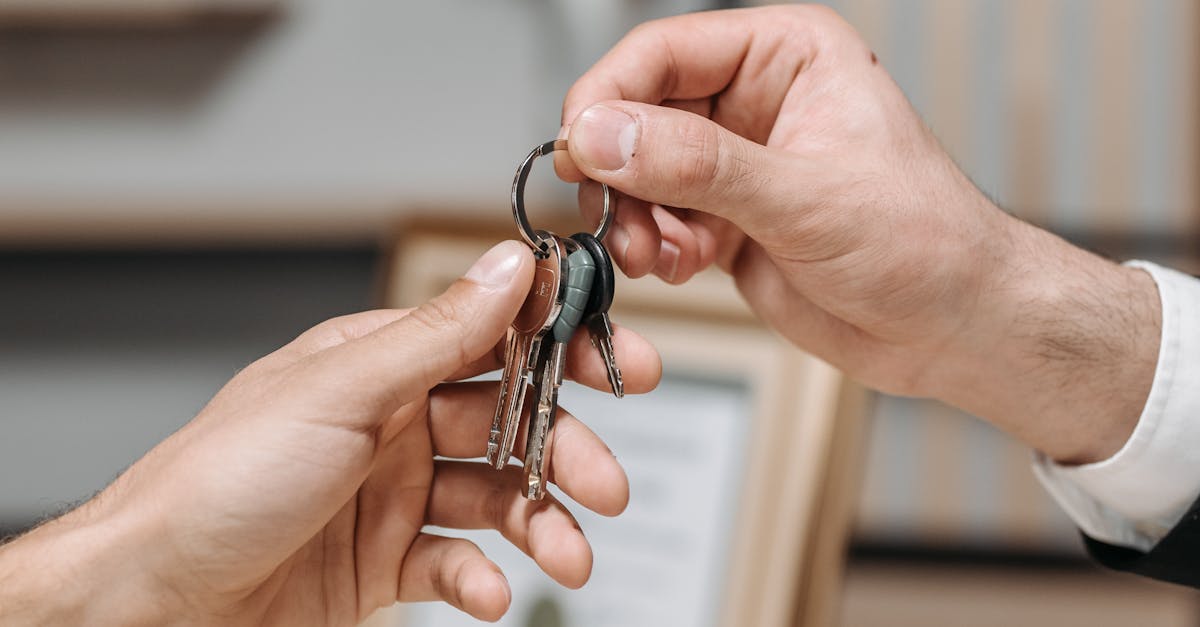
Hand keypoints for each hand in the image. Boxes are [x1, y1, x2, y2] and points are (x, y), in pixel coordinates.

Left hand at [0, 241, 661, 625]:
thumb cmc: (217, 482)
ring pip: (493, 499)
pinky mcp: (381, 562)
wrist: (153, 599)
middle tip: (606, 481)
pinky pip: (456, 563)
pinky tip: (491, 591)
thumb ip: (435, 334)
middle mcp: (390, 425)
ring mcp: (388, 496)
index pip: (490, 339)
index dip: (562, 347)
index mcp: (378, 365)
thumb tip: (507, 266)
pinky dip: (483, 579)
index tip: (624, 362)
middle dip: (564, 450)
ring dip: (541, 524)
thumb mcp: (339, 392)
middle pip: (506, 425)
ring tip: (570, 553)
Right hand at [556, 6, 1158, 463]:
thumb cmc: (923, 242)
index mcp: (786, 56)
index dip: (609, 97)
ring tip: (659, 254)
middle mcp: (754, 101)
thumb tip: (606, 134)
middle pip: (638, 113)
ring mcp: (736, 164)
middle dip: (621, 172)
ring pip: (639, 173)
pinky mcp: (725, 219)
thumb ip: (698, 164)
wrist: (949, 327)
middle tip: (617, 216)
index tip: (580, 147)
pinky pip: (657, 220)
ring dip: (634, 218)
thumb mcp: (806, 196)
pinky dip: (655, 247)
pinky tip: (683, 266)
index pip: (663, 52)